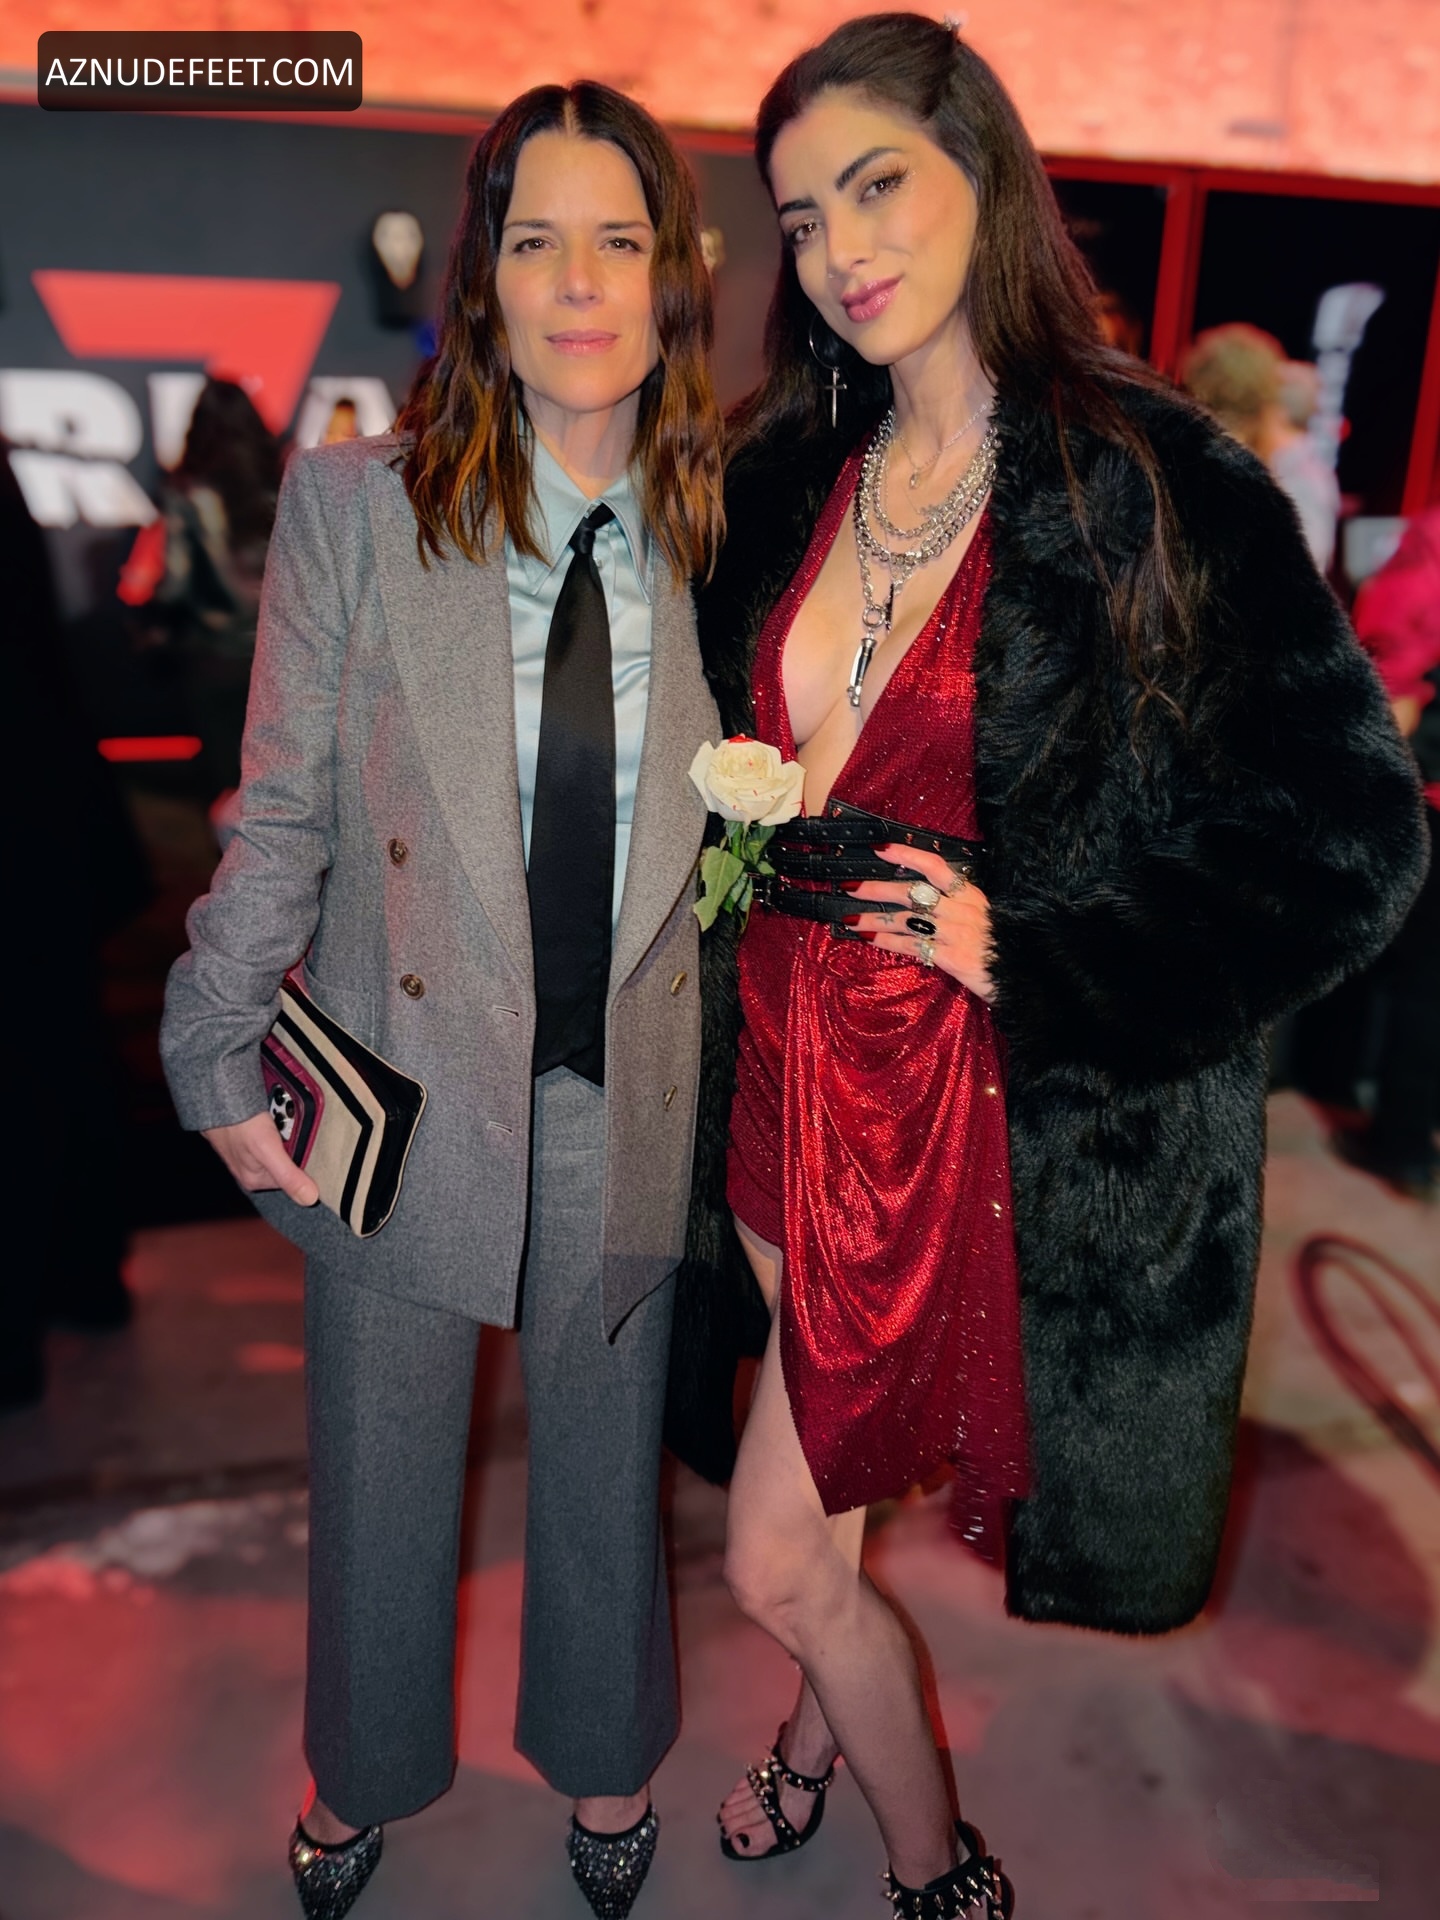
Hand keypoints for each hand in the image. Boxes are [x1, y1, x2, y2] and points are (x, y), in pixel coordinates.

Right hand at [202, 1111, 320, 1206]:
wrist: (218, 1098)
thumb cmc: (238, 1124)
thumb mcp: (268, 1150)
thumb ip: (288, 1176)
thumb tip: (309, 1198)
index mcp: (254, 1180)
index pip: (293, 1178)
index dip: (301, 1160)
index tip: (300, 1145)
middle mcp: (249, 1170)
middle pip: (285, 1160)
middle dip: (290, 1144)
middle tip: (286, 1128)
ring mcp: (246, 1153)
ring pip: (278, 1145)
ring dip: (283, 1131)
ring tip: (277, 1118)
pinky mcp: (245, 1136)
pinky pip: (269, 1132)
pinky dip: (274, 1123)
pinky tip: (271, 1114)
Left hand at [841, 843, 996, 1002]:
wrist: (1026, 975)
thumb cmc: (1004, 946)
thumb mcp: (986, 916)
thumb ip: (958, 905)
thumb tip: (925, 897)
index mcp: (970, 894)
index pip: (935, 865)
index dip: (906, 854)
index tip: (881, 848)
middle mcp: (961, 908)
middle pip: (911, 892)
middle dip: (877, 888)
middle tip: (851, 887)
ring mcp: (954, 932)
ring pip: (904, 919)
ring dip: (873, 918)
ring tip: (850, 918)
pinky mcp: (950, 956)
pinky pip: (910, 945)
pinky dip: (887, 941)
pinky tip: (869, 938)